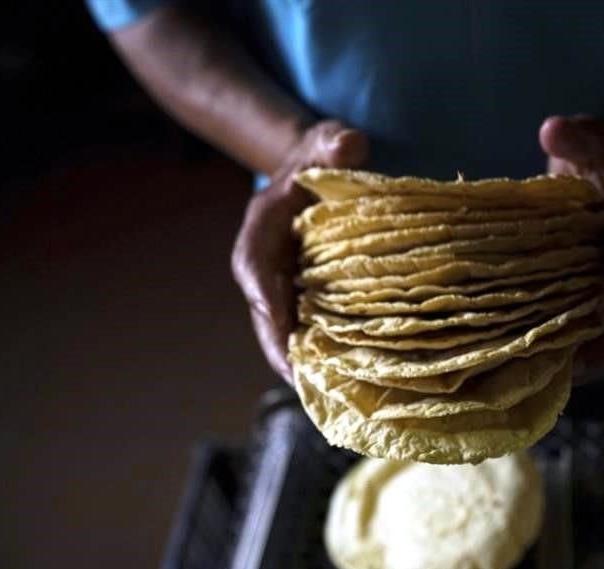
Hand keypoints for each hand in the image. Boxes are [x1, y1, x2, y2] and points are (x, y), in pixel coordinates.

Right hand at [232, 120, 368, 383]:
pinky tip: (348, 376)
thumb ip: (333, 142)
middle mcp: (267, 265)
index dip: (263, 296)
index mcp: (261, 229)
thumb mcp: (324, 141)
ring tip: (327, 392)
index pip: (253, 265)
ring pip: (286, 330)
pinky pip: (310, 329)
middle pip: (266, 314)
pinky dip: (323, 353)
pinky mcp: (306, 296)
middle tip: (302, 382)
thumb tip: (351, 145)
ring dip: (302, 361)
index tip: (276, 323)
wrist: (316, 168)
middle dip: (280, 349)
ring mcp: (285, 285)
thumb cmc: (318, 155)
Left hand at [539, 115, 603, 379]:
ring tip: (561, 378)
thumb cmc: (594, 154)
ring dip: (596, 354)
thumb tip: (551, 130)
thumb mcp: (586, 136)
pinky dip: (583, 348)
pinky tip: (554, 368)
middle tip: (575, 365)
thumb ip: (573, 135)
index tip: (602, 309)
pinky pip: (602, 327)